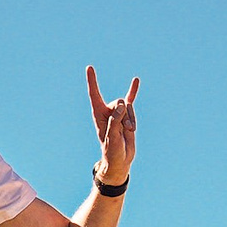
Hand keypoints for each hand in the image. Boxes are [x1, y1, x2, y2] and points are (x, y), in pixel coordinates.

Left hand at [87, 66, 139, 184]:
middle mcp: (107, 111)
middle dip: (125, 115)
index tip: (90, 67)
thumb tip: (121, 106)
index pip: (94, 94)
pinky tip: (136, 80)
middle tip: (125, 129)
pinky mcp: (127, 115)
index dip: (92, 81)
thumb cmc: (112, 150)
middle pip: (118, 102)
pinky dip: (133, 91)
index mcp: (98, 114)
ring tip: (130, 131)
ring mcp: (118, 112)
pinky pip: (131, 101)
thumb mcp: (112, 137)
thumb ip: (115, 121)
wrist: (121, 159)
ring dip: (132, 119)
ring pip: (128, 106)